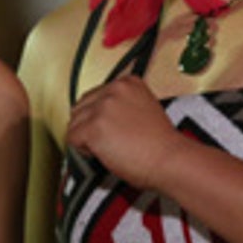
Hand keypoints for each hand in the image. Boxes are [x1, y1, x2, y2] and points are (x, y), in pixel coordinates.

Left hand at [66, 74, 180, 191]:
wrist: (169, 159)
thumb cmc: (162, 143)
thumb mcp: (145, 108)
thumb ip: (122, 104)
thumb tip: (100, 113)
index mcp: (128, 83)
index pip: (94, 96)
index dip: (101, 115)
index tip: (113, 125)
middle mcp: (114, 90)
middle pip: (80, 107)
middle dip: (90, 124)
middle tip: (111, 138)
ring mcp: (103, 108)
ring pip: (74, 123)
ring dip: (87, 138)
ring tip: (111, 145)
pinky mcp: (93, 127)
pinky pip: (72, 139)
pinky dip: (85, 150)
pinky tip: (106, 151)